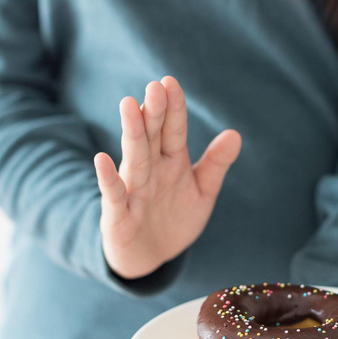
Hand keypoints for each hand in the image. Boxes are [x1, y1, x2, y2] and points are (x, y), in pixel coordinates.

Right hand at [94, 76, 240, 278]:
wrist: (152, 256)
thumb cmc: (175, 217)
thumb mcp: (203, 191)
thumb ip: (216, 164)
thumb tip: (235, 134)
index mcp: (172, 161)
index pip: (173, 130)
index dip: (174, 107)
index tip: (170, 82)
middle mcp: (151, 170)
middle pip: (152, 137)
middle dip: (154, 112)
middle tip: (155, 86)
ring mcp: (134, 190)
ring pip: (134, 158)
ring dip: (132, 133)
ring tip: (129, 106)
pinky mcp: (118, 214)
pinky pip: (113, 194)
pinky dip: (107, 178)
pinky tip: (102, 159)